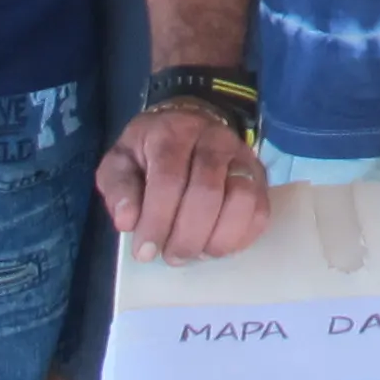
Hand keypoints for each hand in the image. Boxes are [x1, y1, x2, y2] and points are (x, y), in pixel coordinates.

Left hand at [98, 103, 272, 264]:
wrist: (189, 123)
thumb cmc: (150, 152)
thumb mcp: (120, 162)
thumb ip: (119, 188)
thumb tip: (128, 221)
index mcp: (172, 133)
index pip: (169, 179)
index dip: (157, 220)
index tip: (144, 251)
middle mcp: (213, 139)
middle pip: (207, 192)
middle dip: (186, 236)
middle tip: (171, 256)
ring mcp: (242, 156)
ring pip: (242, 199)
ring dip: (218, 238)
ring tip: (197, 253)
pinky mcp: (259, 175)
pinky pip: (260, 210)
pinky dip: (240, 237)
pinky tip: (217, 246)